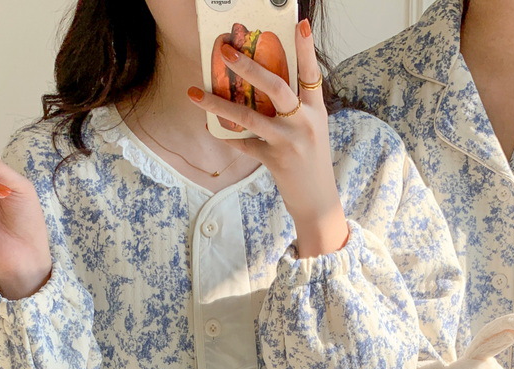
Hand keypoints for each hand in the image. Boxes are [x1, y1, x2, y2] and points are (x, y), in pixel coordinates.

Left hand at [188, 19, 347, 257]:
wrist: (318, 201)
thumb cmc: (311, 163)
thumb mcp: (311, 131)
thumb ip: (294, 110)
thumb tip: (261, 87)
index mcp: (315, 110)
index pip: (311, 73)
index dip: (306, 48)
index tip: (298, 23)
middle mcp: (304, 122)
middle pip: (276, 86)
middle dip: (249, 66)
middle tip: (226, 50)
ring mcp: (289, 141)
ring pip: (250, 116)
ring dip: (219, 103)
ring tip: (196, 92)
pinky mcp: (275, 160)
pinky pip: (244, 144)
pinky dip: (227, 137)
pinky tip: (211, 130)